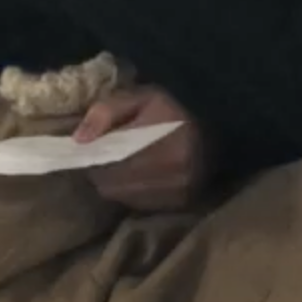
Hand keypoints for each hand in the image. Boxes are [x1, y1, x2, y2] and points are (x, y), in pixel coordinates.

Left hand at [74, 85, 207, 212]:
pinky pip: (146, 204)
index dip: (93, 161)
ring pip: (128, 198)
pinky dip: (139, 193)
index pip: (105, 167)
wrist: (223, 118)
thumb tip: (79, 140)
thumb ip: (107, 112)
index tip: (93, 150)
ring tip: (127, 166)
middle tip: (108, 158)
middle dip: (104, 175)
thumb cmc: (178, 104)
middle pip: (113, 187)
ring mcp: (178, 191)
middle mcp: (168, 174)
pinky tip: (144, 176)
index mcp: (155, 146)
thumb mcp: (141, 96)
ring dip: (120, 186)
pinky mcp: (184, 200)